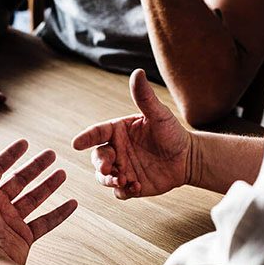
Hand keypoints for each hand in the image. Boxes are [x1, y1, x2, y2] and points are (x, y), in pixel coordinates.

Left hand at [0, 139, 77, 264]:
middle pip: (19, 181)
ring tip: (62, 174)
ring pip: (33, 199)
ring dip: (48, 186)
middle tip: (51, 154)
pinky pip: (45, 222)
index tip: (25, 143)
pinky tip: (72, 204)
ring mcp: (11, 222)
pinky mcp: (24, 237)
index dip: (10, 155)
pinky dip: (59, 213)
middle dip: (35, 167)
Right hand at [72, 69, 190, 199]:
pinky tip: (136, 187)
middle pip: (97, 157)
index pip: (97, 133)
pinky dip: (123, 191)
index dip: (85, 137)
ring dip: (109, 180)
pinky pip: (119, 192)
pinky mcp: (130, 185)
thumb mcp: (159, 114)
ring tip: (122, 181)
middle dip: (100, 164)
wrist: (187, 158)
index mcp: (118, 131)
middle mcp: (116, 150)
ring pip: (103, 177)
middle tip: (108, 169)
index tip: (76, 144)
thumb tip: (138, 72)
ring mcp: (122, 168)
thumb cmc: (172, 132)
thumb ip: (145, 97)